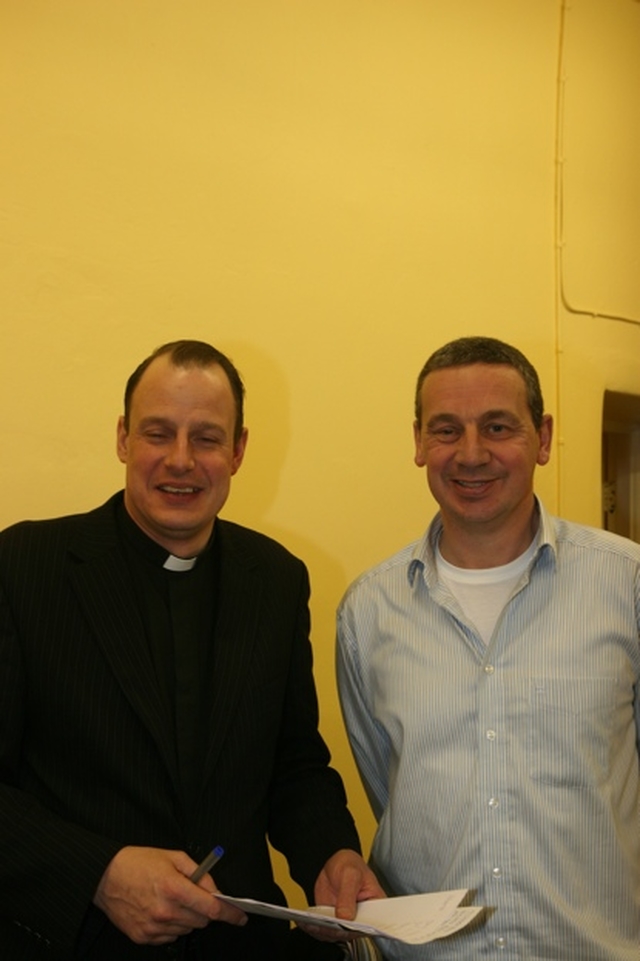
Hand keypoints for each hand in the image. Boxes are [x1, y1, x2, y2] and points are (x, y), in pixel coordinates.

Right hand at [93, 846, 246, 944]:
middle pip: (202, 921)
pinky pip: (170, 936)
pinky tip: (160, 909)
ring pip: (187, 929)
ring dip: (188, 917)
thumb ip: (199, 872)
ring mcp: (154, 927)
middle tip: (193, 895)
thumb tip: (214, 889)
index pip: (212, 908)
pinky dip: (172, 925)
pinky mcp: (144, 937)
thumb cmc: (138, 863)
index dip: (230, 913)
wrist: (105, 877)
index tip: (241, 916)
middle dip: (204, 909)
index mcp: (174, 888)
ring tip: (171, 899)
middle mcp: (166, 911)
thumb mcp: (173, 857)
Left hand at [300, 848, 385, 942]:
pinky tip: (307, 922)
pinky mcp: (334, 922)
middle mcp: (363, 917)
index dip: (365, 927)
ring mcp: (348, 921)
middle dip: (342, 930)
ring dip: (326, 931)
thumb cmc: (349, 865)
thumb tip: (346, 917)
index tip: (352, 925)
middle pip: (355, 932)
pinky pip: (326, 931)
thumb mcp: (351, 874)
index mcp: (376, 904)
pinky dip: (316, 929)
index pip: (375, 922)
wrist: (333, 865)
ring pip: (338, 934)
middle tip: (330, 924)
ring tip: (314, 923)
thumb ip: (348, 895)